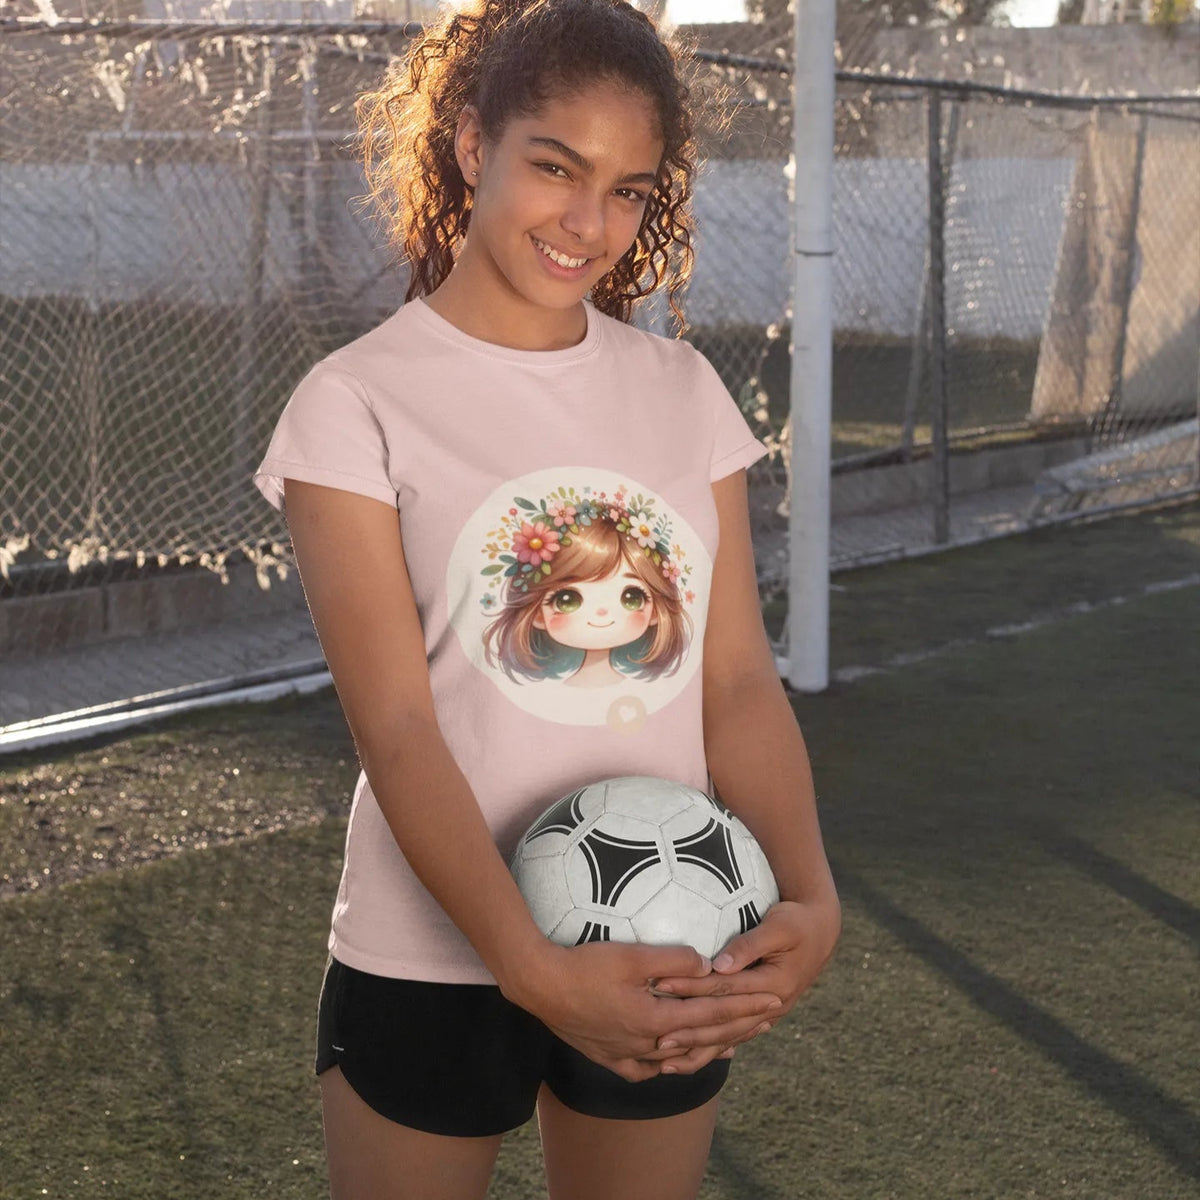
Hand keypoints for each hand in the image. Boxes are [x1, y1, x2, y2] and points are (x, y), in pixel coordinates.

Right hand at [506, 940, 784, 1082]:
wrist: (539, 985)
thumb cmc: (584, 965)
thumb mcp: (631, 955)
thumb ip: (673, 960)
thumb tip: (708, 965)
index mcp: (656, 1020)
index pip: (713, 1014)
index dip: (745, 1007)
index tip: (773, 999)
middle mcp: (647, 1045)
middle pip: (704, 1037)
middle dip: (740, 1025)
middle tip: (770, 1017)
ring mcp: (628, 1055)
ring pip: (681, 1056)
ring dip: (712, 1046)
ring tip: (737, 1041)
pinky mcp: (610, 1056)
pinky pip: (650, 1067)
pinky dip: (672, 1062)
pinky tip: (680, 1059)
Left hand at [641, 897, 840, 1072]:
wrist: (821, 934)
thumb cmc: (797, 923)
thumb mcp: (778, 926)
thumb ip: (750, 945)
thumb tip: (721, 964)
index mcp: (774, 984)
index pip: (724, 988)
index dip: (691, 987)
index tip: (661, 985)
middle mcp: (771, 1006)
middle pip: (723, 1022)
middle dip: (688, 1031)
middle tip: (656, 1040)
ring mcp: (768, 1015)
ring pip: (728, 1038)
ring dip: (697, 1050)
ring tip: (664, 1061)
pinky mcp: (763, 1015)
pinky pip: (735, 1037)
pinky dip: (712, 1050)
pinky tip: (690, 1060)